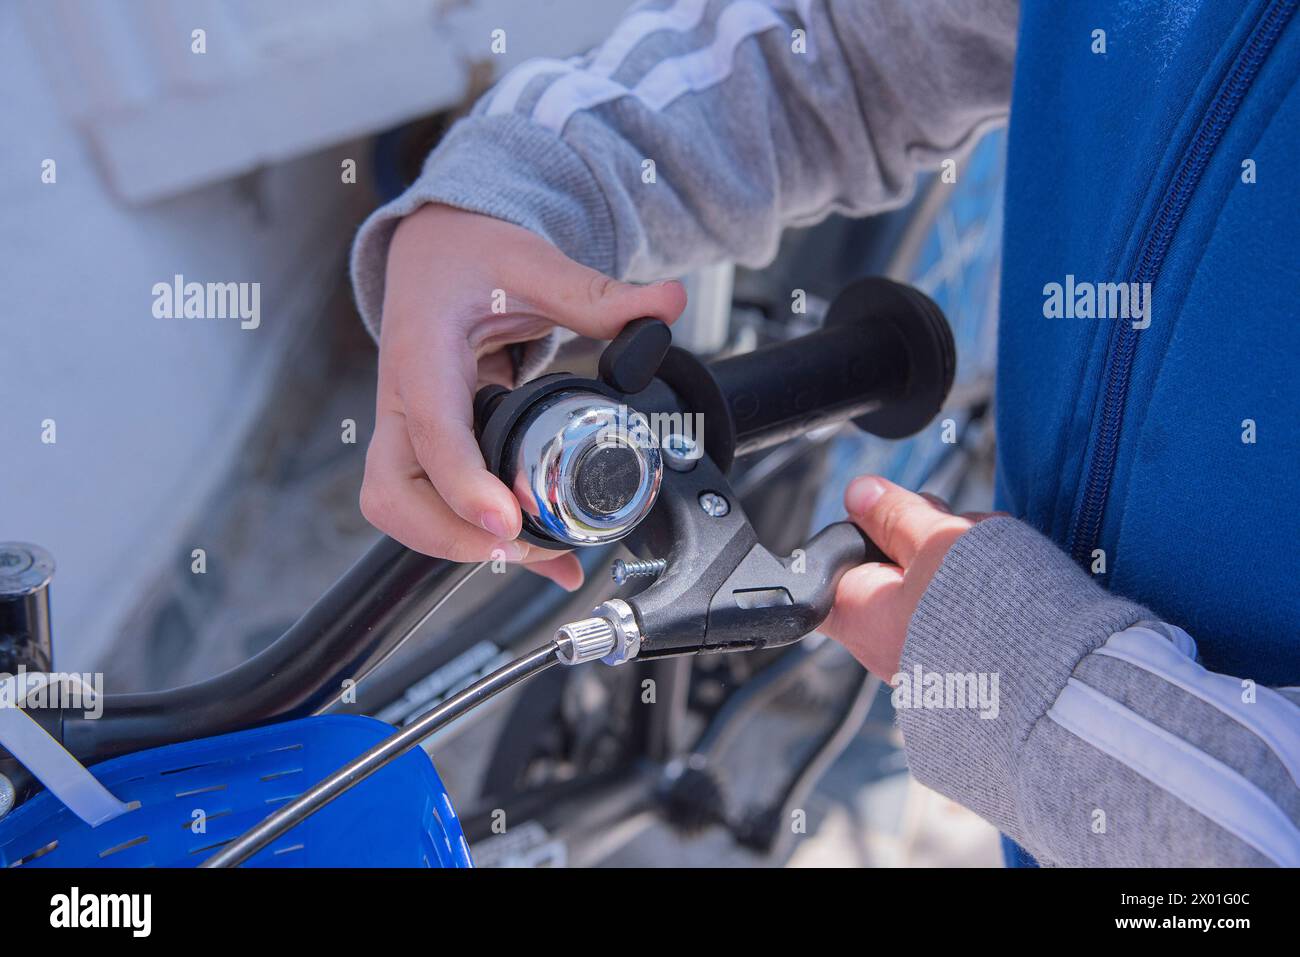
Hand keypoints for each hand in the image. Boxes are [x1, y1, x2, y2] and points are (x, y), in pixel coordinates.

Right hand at [360, 204, 686, 588]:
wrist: (432, 250)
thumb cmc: (470, 256)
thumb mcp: (532, 263)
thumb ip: (596, 293)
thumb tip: (667, 302)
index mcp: (423, 352)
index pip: (434, 431)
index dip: (465, 485)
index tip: (507, 523)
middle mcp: (403, 399)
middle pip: (393, 494)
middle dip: (449, 535)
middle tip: (521, 543)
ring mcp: (407, 429)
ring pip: (401, 509)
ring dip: (460, 545)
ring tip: (544, 556)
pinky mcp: (422, 447)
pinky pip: (430, 504)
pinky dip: (471, 535)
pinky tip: (532, 550)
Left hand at [821, 476, 1000, 678]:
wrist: (1062, 681)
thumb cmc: (993, 615)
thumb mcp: (937, 541)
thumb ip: (893, 515)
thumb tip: (858, 493)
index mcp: (858, 616)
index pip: (826, 569)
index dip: (857, 534)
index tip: (886, 518)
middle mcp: (882, 645)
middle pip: (884, 568)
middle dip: (922, 538)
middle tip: (952, 532)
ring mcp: (921, 656)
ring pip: (928, 582)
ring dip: (960, 558)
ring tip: (993, 560)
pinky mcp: (961, 663)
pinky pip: (960, 610)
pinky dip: (982, 589)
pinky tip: (1009, 585)